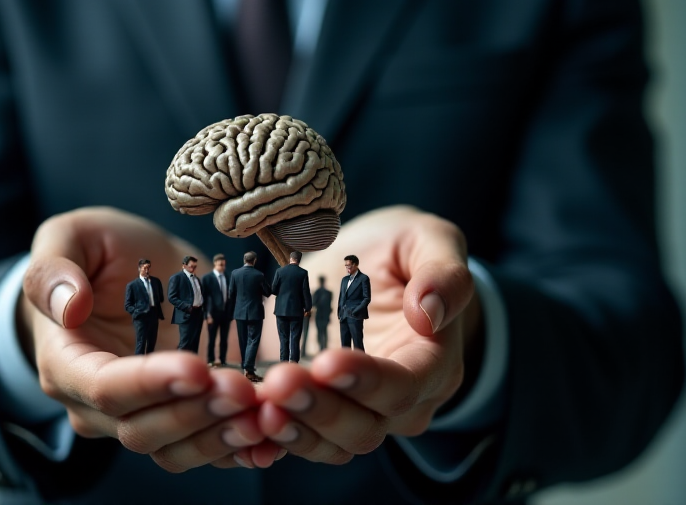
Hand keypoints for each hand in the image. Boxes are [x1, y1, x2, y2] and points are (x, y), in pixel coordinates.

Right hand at [20, 207, 263, 471]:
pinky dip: (241, 449)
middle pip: (143, 429)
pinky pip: (208, 448)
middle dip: (197, 413)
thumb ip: (55, 269)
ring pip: (177, 449)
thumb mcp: (68, 238)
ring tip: (263, 413)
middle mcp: (98, 406)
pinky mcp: (182, 417)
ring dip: (222, 436)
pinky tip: (274, 438)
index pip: (104, 389)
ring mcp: (143, 416)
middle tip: (243, 389)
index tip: (196, 367)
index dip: (150, 384)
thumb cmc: (91, 256)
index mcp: (66, 364)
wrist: (116, 278)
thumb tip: (70, 306)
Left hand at [253, 206, 481, 464]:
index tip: (327, 361)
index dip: (366, 380)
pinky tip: (243, 425)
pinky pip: (298, 440)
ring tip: (258, 405)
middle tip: (279, 383)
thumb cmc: (402, 252)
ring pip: (330, 444)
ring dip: (293, 429)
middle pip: (365, 427)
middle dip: (320, 408)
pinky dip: (270, 440)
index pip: (404, 387)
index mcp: (431, 364)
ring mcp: (356, 414)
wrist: (370, 269)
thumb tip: (431, 312)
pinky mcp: (316, 413)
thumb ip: (442, 272)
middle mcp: (400, 404)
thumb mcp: (428, 241)